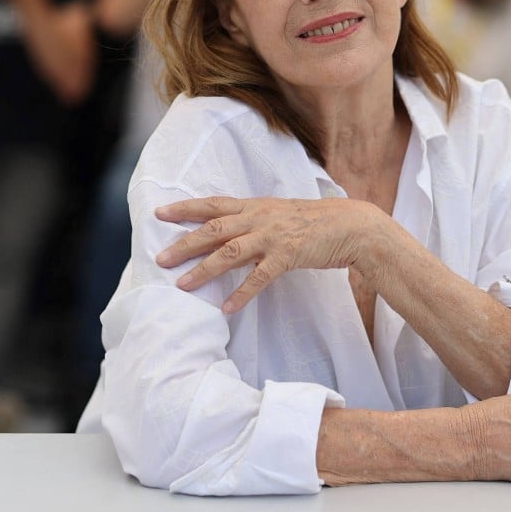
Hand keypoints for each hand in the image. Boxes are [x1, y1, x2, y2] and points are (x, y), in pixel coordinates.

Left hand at [155, 196, 378, 311]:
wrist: (350, 224)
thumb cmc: (315, 221)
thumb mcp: (280, 214)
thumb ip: (255, 223)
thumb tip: (230, 237)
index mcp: (256, 206)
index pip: (214, 205)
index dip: (186, 208)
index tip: (160, 214)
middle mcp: (260, 217)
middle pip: (214, 229)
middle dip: (185, 243)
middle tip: (161, 259)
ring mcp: (274, 235)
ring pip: (230, 252)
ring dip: (204, 269)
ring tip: (183, 285)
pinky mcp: (289, 254)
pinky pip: (260, 276)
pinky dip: (242, 292)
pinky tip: (227, 307)